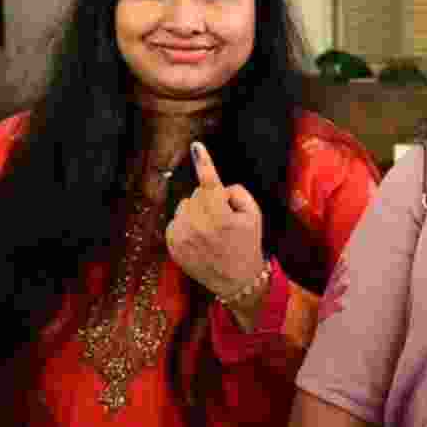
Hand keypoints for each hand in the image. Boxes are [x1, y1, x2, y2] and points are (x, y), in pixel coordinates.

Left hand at [166, 142, 266, 308]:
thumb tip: (219, 187)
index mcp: (220, 217)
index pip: (210, 183)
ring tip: (210, 231)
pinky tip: (198, 238)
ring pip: (185, 206)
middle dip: (209, 200)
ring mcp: (182, 236)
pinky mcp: (172, 244)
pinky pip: (176, 220)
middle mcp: (198, 226)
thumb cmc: (247, 244)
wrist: (236, 281)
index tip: (195, 146)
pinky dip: (186, 224)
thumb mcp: (254, 216)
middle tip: (223, 220)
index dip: (204, 162)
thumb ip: (238, 193)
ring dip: (196, 212)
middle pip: (197, 194)